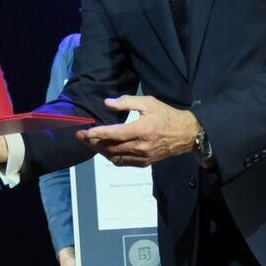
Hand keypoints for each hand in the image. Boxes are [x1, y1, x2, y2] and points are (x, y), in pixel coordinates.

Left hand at [76, 95, 199, 166]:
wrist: (186, 134)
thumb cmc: (166, 115)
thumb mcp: (148, 102)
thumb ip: (127, 102)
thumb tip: (107, 103)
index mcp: (142, 130)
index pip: (114, 134)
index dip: (97, 133)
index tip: (85, 131)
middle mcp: (140, 146)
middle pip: (111, 147)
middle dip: (93, 142)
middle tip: (80, 136)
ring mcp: (142, 157)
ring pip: (114, 157)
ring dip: (99, 151)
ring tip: (89, 143)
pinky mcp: (144, 163)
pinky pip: (122, 162)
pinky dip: (110, 157)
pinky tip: (104, 150)